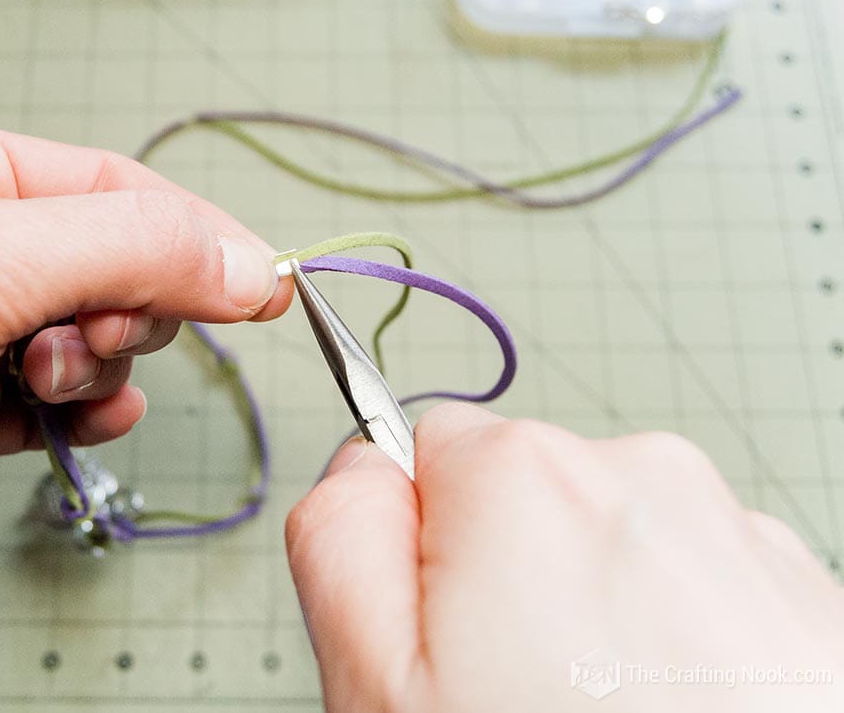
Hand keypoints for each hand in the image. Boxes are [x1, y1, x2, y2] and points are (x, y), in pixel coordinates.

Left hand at [0, 118, 290, 649]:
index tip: (258, 287)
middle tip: (87, 335)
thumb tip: (246, 259)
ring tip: (55, 379)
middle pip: (109, 266)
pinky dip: (80, 413)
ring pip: (85, 342)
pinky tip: (78, 417)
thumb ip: (127, 250)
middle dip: (128, 306)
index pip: (115, 189)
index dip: (192, 237)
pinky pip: (48, 408)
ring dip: (103, 365)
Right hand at [287, 403, 843, 711]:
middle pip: (526, 493)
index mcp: (524, 478)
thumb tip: (360, 465)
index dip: (419, 554)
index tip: (450, 639)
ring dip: (601, 610)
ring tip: (606, 711)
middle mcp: (641, 476)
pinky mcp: (797, 595)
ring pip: (615, 541)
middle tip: (520, 690)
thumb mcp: (379, 687)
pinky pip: (696, 585)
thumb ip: (340, 539)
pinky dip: (680, 641)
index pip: (427, 451)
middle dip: (512, 578)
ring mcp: (735, 532)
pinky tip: (676, 712)